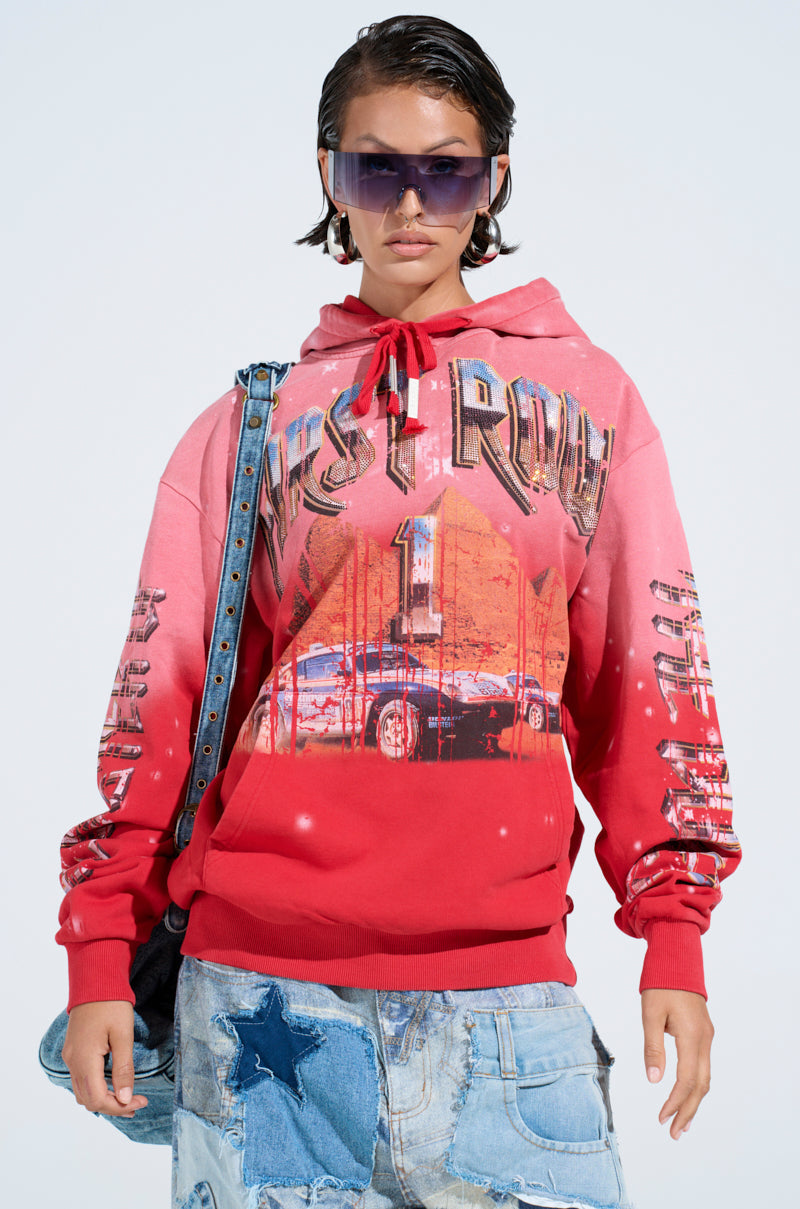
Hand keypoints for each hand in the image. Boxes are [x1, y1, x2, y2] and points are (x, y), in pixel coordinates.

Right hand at [61, 1001, 148, 1117]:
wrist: (95, 981)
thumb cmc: (112, 1005)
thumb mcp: (123, 1036)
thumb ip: (123, 1069)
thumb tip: (125, 1099)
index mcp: (84, 1059)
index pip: (98, 1099)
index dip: (120, 1107)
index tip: (140, 1102)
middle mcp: (72, 1062)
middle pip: (88, 1100)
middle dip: (113, 1107)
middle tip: (137, 1103)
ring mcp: (70, 1056)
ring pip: (82, 1092)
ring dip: (103, 1099)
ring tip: (127, 1099)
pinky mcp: (73, 1051)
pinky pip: (80, 1080)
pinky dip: (96, 1088)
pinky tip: (112, 1085)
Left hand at [641, 988, 713, 1139]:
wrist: (677, 959)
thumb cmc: (660, 984)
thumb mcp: (650, 1014)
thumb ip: (652, 1047)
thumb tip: (654, 1080)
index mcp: (691, 1036)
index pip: (686, 1080)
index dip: (675, 1102)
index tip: (662, 1118)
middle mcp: (704, 1040)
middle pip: (700, 1086)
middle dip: (688, 1111)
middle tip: (674, 1134)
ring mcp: (706, 1037)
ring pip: (704, 1078)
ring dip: (693, 1101)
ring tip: (680, 1123)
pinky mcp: (703, 1033)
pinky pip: (702, 1066)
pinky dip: (695, 1086)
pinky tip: (686, 1095)